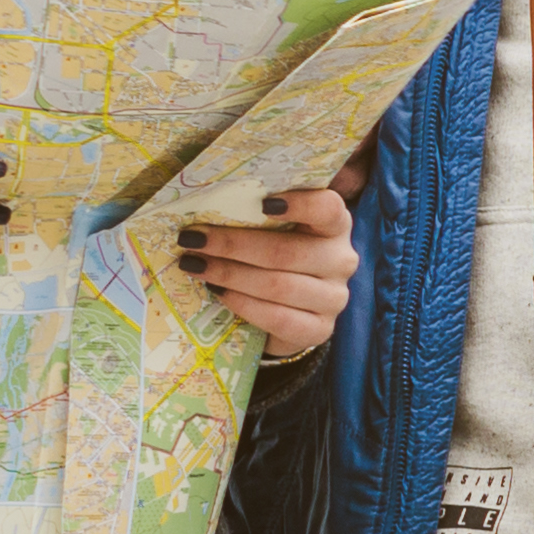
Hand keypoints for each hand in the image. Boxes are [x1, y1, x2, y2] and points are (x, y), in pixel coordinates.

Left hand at [177, 181, 362, 361]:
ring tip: (195, 266)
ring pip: (278, 286)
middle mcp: (341, 260)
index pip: (328, 209)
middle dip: (233, 245)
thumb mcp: (273, 232)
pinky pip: (278, 318)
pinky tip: (218, 292)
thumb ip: (256, 217)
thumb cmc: (274, 259)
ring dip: (229, 275)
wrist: (288, 312)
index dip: (301, 204)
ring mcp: (334, 298)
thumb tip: (204, 202)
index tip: (263, 203)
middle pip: (287, 252)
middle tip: (192, 240)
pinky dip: (243, 304)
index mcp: (334, 226)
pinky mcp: (319, 330)